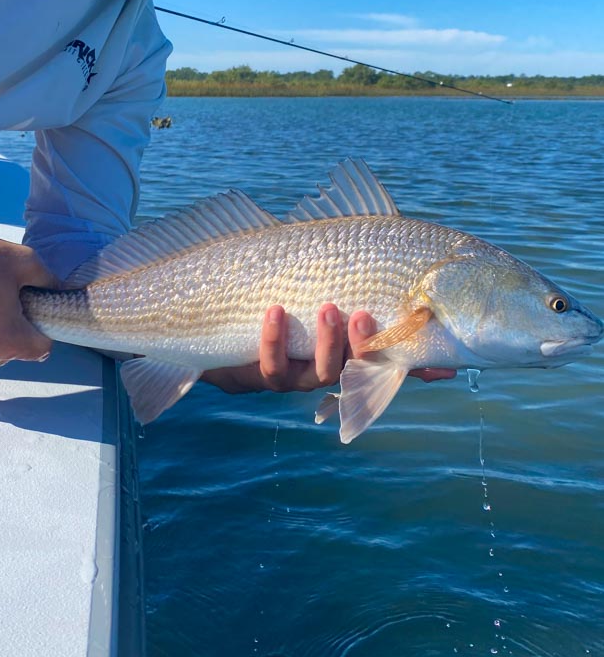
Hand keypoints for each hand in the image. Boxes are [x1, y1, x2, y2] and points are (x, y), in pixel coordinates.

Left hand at [202, 305, 455, 394]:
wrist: (213, 314)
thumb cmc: (278, 292)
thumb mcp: (321, 283)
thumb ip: (361, 287)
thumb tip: (420, 283)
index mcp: (348, 349)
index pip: (391, 360)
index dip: (417, 365)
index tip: (444, 363)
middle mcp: (326, 367)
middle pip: (358, 370)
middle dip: (365, 345)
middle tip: (364, 312)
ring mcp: (295, 374)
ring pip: (318, 373)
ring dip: (327, 343)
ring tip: (327, 307)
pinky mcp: (259, 374)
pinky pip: (271, 365)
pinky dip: (274, 339)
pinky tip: (275, 310)